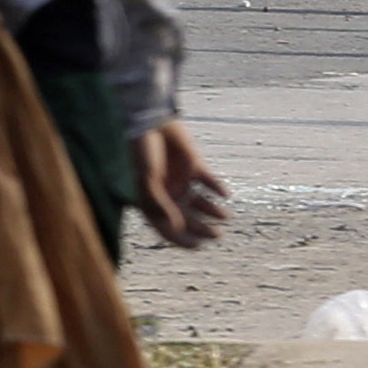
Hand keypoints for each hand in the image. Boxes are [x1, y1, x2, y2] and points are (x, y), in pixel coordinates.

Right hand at [134, 122, 229, 249]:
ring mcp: (180, 180)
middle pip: (186, 218)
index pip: (166, 228)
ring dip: (212, 211)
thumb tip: (176, 227)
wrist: (148, 122)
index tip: (198, 245)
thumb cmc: (141, 153)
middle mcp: (166, 194)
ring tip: (226, 217)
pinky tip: (225, 194)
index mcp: (151, 201)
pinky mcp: (193, 165)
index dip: (181, 239)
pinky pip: (208, 180)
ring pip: (199, 202)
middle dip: (202, 229)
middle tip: (218, 235)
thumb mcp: (148, 180)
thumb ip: (161, 204)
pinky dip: (217, 188)